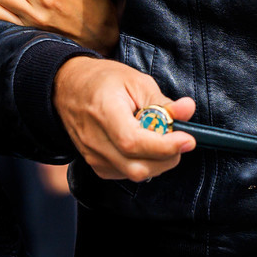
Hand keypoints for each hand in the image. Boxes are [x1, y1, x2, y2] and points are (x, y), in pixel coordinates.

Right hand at [53, 55, 194, 181]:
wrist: (68, 88)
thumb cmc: (103, 81)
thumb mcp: (136, 81)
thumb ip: (162, 101)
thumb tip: (188, 110)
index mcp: (104, 112)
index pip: (134, 142)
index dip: (164, 145)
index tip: (187, 139)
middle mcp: (94, 140)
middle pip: (136, 167)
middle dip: (167, 158)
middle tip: (180, 139)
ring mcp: (92, 156)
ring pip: (134, 174)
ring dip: (158, 162)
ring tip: (162, 139)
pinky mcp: (96, 165)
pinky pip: (126, 174)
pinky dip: (144, 164)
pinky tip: (146, 147)